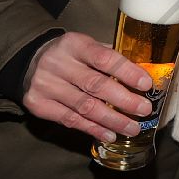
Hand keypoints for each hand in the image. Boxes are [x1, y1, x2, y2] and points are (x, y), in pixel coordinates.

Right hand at [21, 32, 153, 142]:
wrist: (32, 62)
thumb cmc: (72, 56)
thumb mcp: (89, 47)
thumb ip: (112, 59)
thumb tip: (144, 76)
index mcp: (74, 44)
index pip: (104, 58)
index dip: (127, 72)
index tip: (146, 84)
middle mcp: (57, 63)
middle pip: (95, 85)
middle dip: (124, 100)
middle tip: (144, 110)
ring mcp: (45, 85)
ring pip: (84, 107)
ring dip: (112, 120)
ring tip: (132, 128)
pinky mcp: (37, 105)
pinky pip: (70, 120)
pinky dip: (93, 129)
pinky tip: (109, 134)